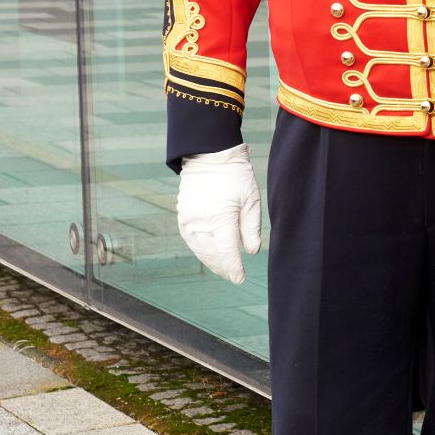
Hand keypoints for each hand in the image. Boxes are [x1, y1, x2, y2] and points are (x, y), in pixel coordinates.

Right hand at [177, 143, 261, 284]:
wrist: (209, 155)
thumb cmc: (235, 175)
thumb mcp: (251, 199)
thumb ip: (251, 228)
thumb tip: (251, 252)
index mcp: (220, 219)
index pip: (227, 253)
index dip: (234, 268)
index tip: (240, 278)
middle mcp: (200, 223)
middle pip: (212, 255)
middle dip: (223, 268)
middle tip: (233, 277)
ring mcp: (188, 220)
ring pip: (199, 250)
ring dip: (210, 262)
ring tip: (223, 270)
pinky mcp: (183, 216)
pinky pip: (191, 240)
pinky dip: (200, 250)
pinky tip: (209, 255)